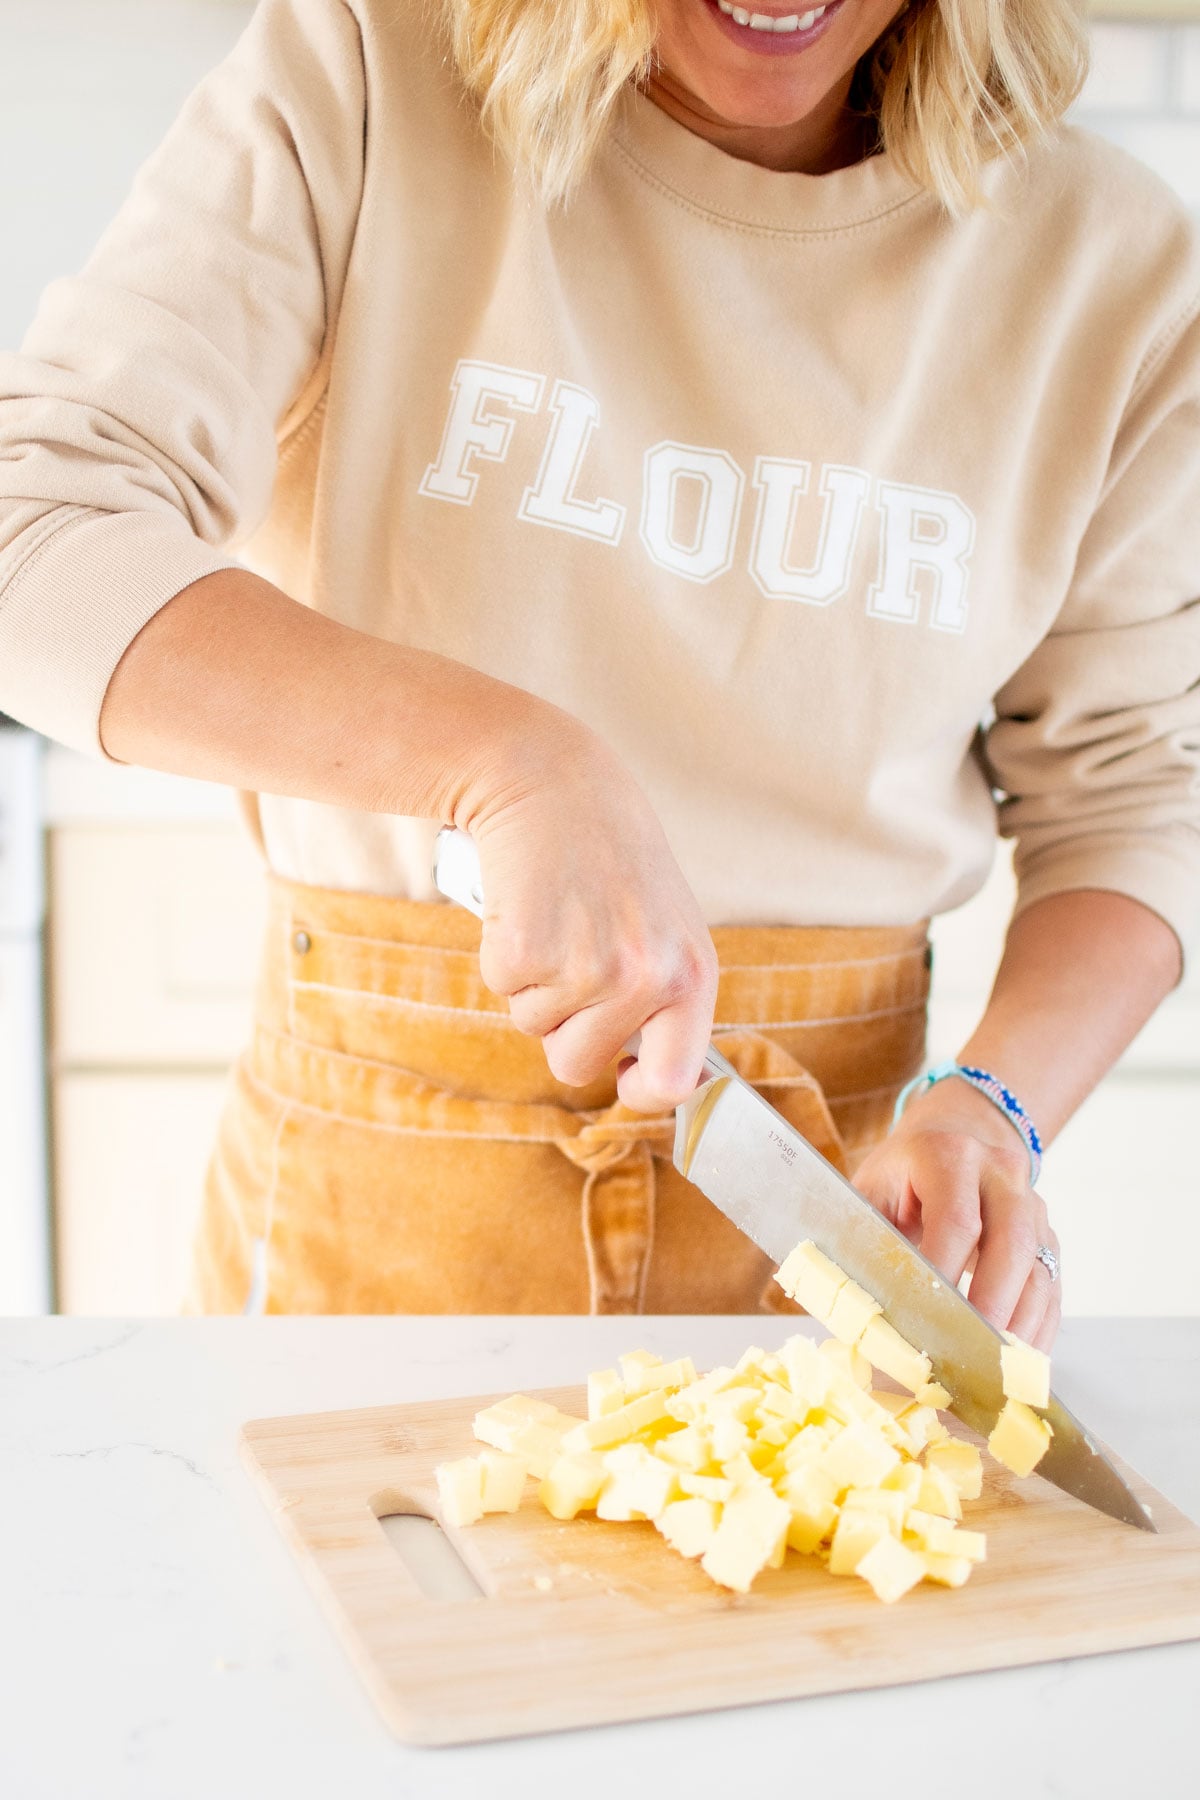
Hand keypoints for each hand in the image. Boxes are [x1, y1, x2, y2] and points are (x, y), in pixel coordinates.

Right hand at [460, 702, 717, 1113]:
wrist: (549, 778)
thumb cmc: (604, 849)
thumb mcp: (661, 920)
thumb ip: (659, 989)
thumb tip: (638, 1069)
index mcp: (693, 972)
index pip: (676, 1079)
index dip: (640, 1090)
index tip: (623, 1077)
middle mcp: (647, 978)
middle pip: (579, 1064)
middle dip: (562, 1025)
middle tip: (570, 955)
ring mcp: (586, 969)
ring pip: (534, 1025)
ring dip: (531, 981)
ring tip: (553, 916)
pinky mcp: (527, 953)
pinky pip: (499, 988)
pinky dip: (499, 952)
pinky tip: (523, 904)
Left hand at [851, 1079, 1061, 1349]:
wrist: (955, 1134)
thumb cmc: (903, 1175)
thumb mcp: (872, 1191)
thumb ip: (862, 1242)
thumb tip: (846, 1308)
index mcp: (948, 1154)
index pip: (955, 1219)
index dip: (944, 1272)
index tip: (927, 1319)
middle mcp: (1001, 1173)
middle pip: (1010, 1243)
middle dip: (990, 1305)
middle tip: (969, 1355)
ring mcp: (1032, 1204)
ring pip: (1039, 1269)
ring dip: (1019, 1326)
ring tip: (994, 1371)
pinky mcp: (1047, 1237)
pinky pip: (1052, 1288)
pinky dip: (1037, 1329)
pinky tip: (1016, 1362)